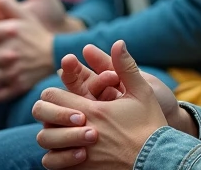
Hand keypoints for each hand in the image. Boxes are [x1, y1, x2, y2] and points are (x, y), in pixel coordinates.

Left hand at [32, 41, 173, 169]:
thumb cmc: (150, 123)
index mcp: (92, 110)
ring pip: (44, 141)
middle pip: (43, 116)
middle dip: (48, 111)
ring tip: (63, 132)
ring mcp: (79, 153)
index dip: (55, 94)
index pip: (52, 96)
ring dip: (51, 134)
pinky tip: (66, 151)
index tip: (65, 96)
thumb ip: (126, 66)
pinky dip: (55, 157)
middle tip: (60, 113)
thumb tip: (118, 42)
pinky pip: (52, 163)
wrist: (157, 159)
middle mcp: (80, 131)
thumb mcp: (142, 91)